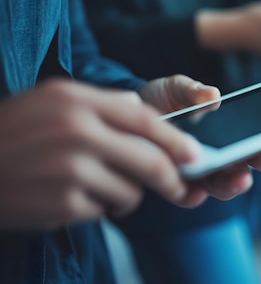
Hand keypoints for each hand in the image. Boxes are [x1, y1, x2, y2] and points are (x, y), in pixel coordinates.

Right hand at [0, 79, 199, 230]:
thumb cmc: (12, 132)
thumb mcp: (50, 101)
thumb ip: (99, 103)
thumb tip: (141, 108)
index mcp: (75, 100)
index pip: (143, 119)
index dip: (175, 140)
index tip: (194, 155)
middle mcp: (75, 132)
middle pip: (149, 160)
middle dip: (171, 179)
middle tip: (178, 187)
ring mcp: (69, 170)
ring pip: (130, 191)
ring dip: (124, 194)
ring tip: (95, 186)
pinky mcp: (62, 204)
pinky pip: (103, 210)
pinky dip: (96, 207)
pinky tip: (70, 197)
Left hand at [139, 75, 260, 203]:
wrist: (127, 117)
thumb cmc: (161, 100)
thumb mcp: (176, 86)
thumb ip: (192, 89)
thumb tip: (211, 96)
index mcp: (243, 128)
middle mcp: (232, 153)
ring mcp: (210, 172)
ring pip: (239, 179)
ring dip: (254, 171)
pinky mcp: (184, 186)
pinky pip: (196, 195)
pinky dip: (201, 192)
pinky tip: (206, 184)